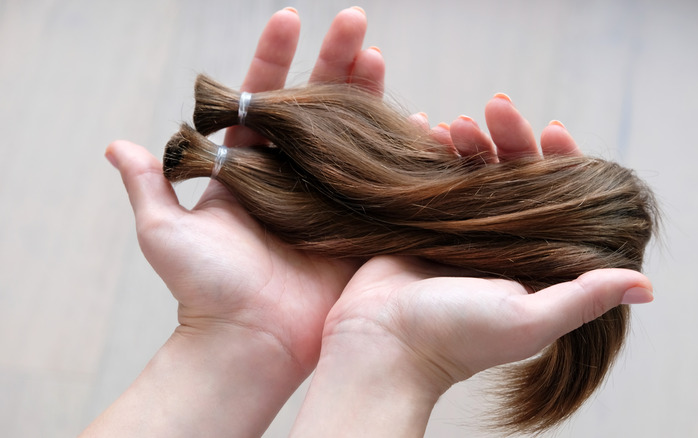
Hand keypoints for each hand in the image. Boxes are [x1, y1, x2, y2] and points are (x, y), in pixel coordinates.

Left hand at [85, 7, 385, 436]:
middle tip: (354, 22)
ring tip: (378, 56)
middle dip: (334, 61)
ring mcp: (328, 198)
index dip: (275, 59)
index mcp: (248, 170)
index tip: (289, 19)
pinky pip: (383, 181)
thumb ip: (151, 186)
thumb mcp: (166, 234)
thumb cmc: (204, 292)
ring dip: (367, 94)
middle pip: (316, 108)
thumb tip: (117, 146)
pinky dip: (400, 151)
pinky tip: (419, 119)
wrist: (249, 345)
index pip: (263, 100)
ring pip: (352, 135)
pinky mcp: (358, 225)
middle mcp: (291, 177)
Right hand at [290, 102, 652, 436]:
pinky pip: (435, 178)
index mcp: (533, 265)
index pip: (560, 205)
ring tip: (458, 124)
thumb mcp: (528, 321)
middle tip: (499, 108)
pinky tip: (431, 129)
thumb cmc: (456, 338)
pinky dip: (434, 152)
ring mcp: (459, 233)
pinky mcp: (422, 225)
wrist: (378, 345)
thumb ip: (583, 300)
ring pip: (476, 173)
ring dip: (473, 142)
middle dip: (513, 139)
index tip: (553, 132)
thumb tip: (646, 285)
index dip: (562, 165)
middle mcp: (500, 245)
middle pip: (517, 179)